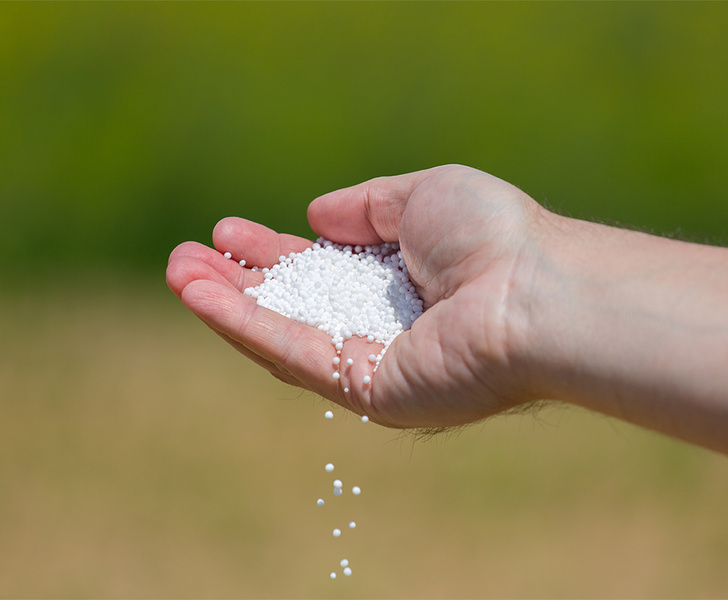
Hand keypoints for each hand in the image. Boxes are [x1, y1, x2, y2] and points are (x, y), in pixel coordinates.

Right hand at [166, 165, 552, 427]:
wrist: (533, 290)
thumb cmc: (493, 236)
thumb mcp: (423, 196)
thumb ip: (368, 206)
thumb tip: (316, 216)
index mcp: (401, 282)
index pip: (324, 271)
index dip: (275, 253)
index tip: (230, 234)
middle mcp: (386, 327)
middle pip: (296, 308)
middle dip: (240, 283)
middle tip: (186, 258)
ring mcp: (376, 365)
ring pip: (286, 335)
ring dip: (228, 306)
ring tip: (179, 272)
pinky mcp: (368, 393)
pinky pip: (295, 356)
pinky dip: (246, 326)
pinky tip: (202, 295)